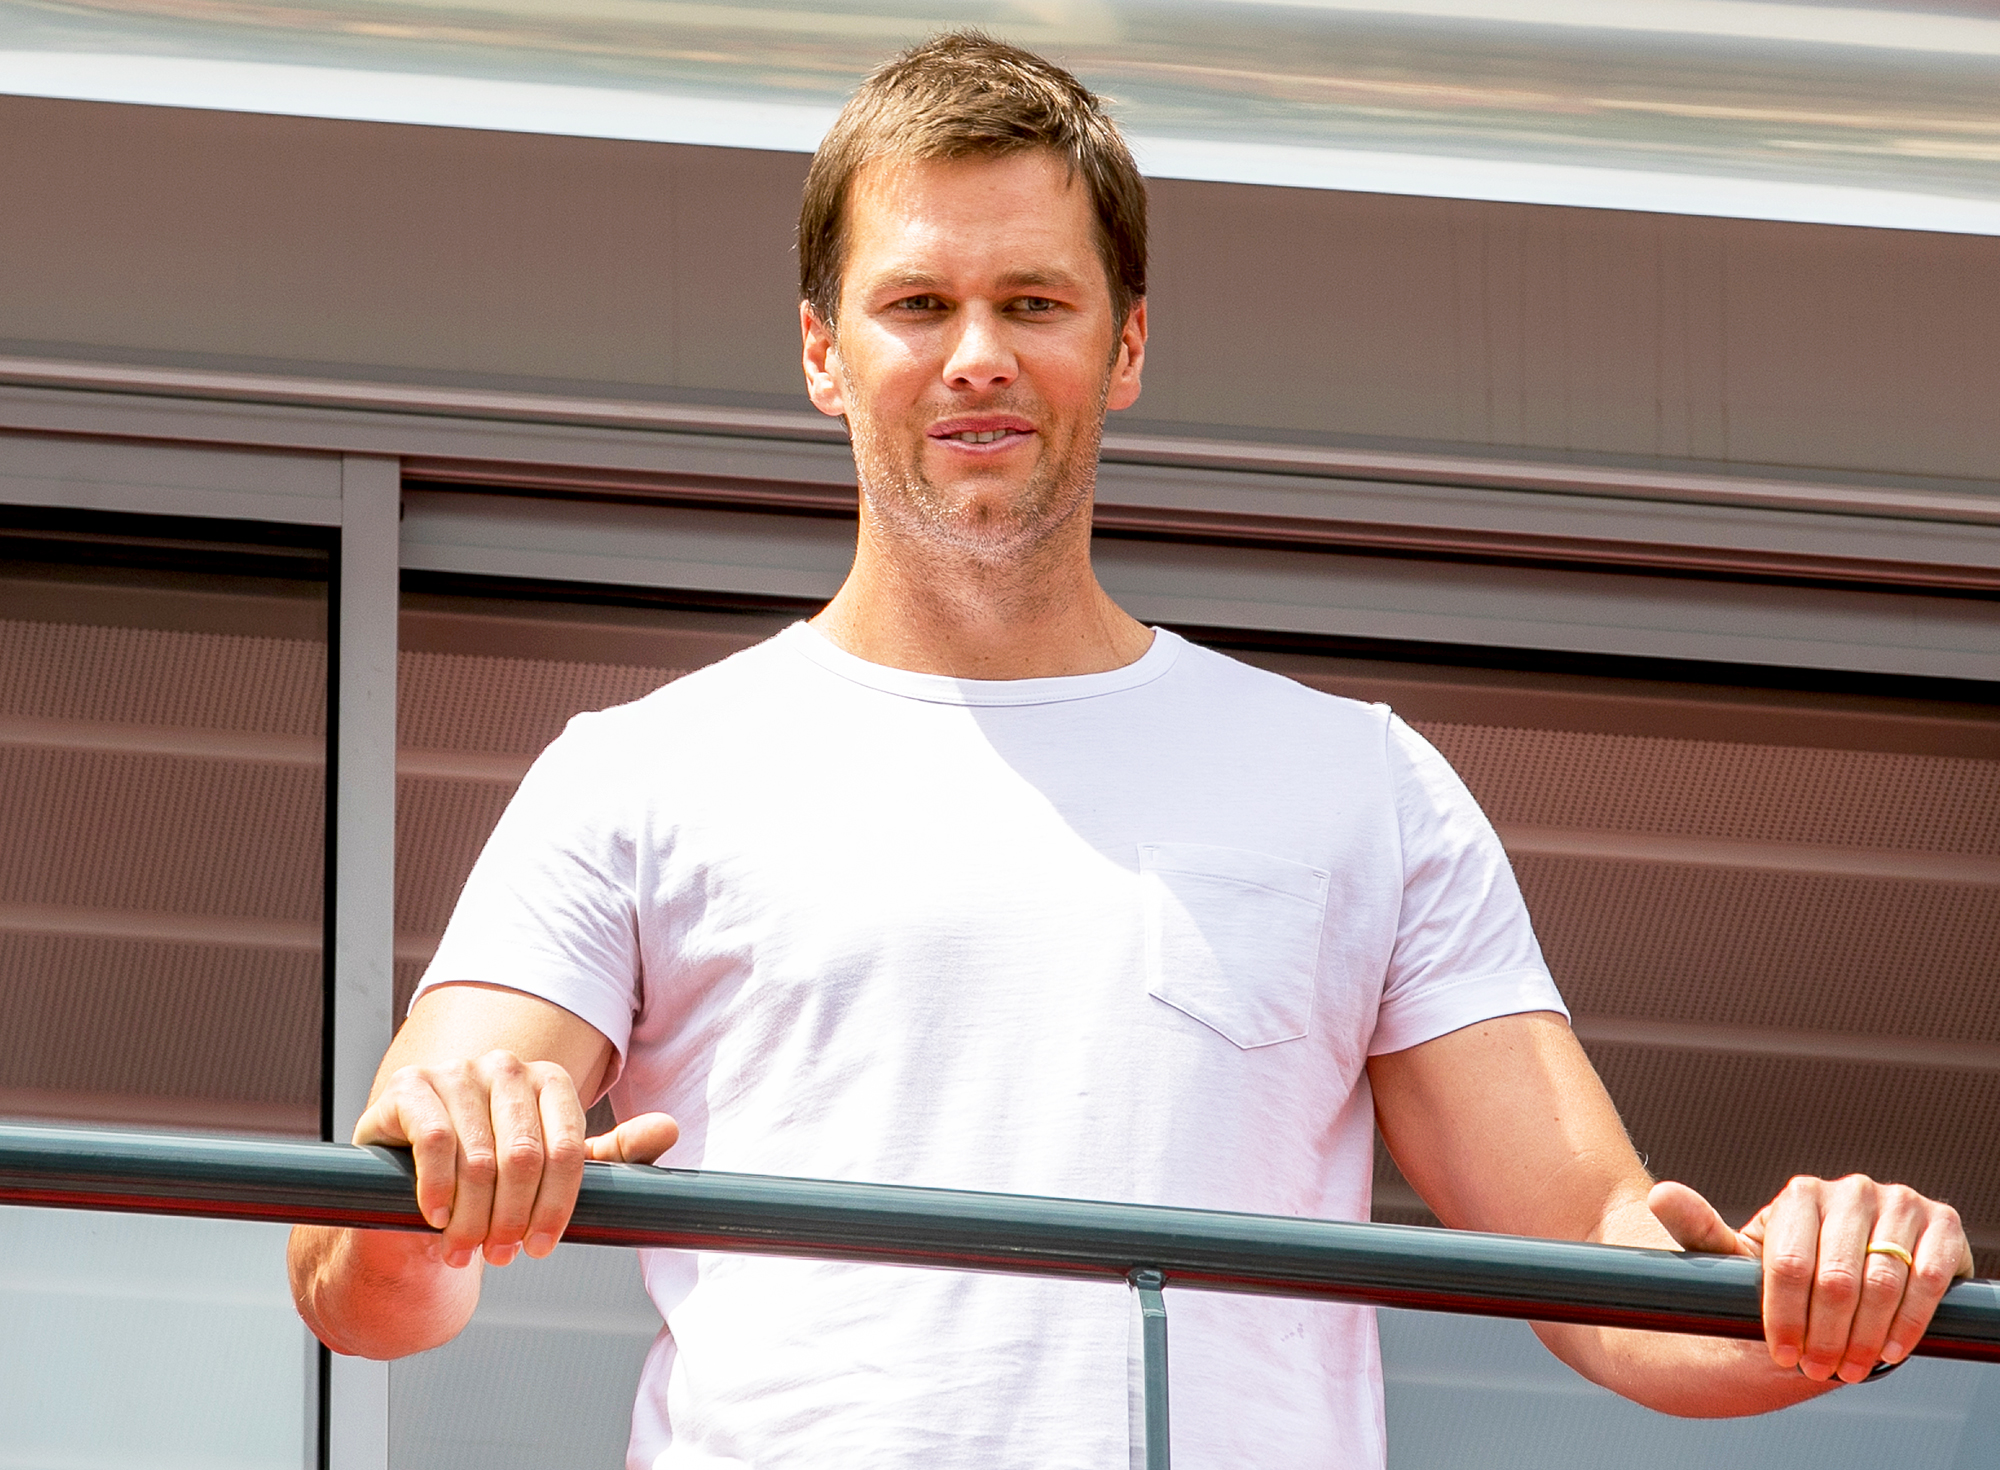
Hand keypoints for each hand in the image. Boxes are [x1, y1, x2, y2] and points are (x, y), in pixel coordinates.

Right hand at [353, 1049, 678, 1268]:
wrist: (412, 1181)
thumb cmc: (494, 1176)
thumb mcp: (557, 1168)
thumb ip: (614, 1154)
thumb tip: (669, 1128)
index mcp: (551, 1081)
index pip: (569, 1150)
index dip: (557, 1208)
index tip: (542, 1246)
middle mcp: (507, 1066)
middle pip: (525, 1157)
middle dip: (514, 1218)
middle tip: (501, 1255)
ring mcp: (457, 1071)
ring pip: (480, 1157)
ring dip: (474, 1217)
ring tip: (466, 1249)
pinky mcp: (410, 1085)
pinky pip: (435, 1141)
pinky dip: (440, 1189)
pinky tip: (438, 1217)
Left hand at [1651, 1175, 1972, 1382]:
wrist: (1846, 1270)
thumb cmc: (1784, 1265)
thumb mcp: (1737, 1252)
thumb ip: (1700, 1229)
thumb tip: (1660, 1196)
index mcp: (1801, 1194)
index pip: (1789, 1264)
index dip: (1783, 1316)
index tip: (1781, 1353)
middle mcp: (1851, 1191)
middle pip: (1837, 1278)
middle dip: (1825, 1334)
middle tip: (1818, 1369)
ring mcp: (1899, 1203)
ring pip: (1883, 1280)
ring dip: (1866, 1334)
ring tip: (1850, 1367)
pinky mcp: (1941, 1224)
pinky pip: (1931, 1275)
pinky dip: (1911, 1318)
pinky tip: (1891, 1348)